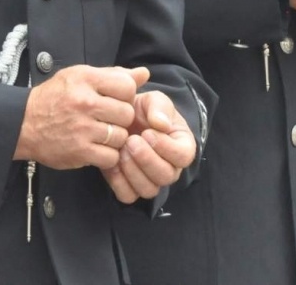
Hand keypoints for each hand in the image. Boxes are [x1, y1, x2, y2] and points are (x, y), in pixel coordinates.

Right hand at [13, 65, 144, 171]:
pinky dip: (107, 155)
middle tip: (107, 119)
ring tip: (100, 134)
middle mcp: (84, 102)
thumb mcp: (79, 76)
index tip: (114, 100)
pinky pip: (111, 156)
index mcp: (85, 79)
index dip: (125, 95)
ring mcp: (82, 128)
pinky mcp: (80, 152)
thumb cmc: (54, 97)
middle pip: (127, 113)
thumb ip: (113, 75)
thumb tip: (144, 74)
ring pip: (121, 136)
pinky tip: (96, 148)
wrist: (23, 123)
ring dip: (114, 138)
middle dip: (120, 119)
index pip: (127, 86)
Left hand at [100, 89, 197, 203]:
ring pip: (148, 190)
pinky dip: (118, 182)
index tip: (148, 132)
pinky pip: (128, 196)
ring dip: (133, 171)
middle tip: (130, 141)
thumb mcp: (153, 100)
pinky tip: (112, 162)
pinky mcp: (131, 187)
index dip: (166, 147)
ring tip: (121, 149)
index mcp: (181, 146)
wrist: (120, 118)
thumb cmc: (143, 110)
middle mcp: (170, 168)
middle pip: (166, 176)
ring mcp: (151, 180)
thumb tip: (161, 124)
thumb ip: (159, 107)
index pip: (183, 156)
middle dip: (146, 159)